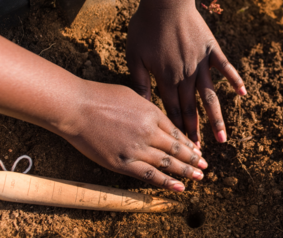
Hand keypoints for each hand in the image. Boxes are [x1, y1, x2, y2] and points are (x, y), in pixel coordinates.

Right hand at [60, 81, 206, 191]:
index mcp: (152, 113)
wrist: (77, 107)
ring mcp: (137, 149)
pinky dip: (166, 182)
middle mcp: (149, 132)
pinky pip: (149, 175)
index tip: (198, 150)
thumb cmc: (100, 97)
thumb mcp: (132, 95)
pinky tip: (179, 187)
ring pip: (167, 163)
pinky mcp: (123, 163)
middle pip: (176, 148)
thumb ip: (148, 108)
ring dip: (185, 171)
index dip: (188, 143)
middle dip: (193, 158)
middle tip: (205, 165)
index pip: (176, 132)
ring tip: (198, 177)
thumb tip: (158, 118)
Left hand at [126, 4, 245, 147]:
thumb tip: (142, 105)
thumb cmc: (145, 26)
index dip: (176, 130)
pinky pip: (225, 68)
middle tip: (199, 152)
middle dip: (194, 132)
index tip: (180, 148)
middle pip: (190, 108)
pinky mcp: (211, 50)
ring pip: (210, 96)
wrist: (165, 1)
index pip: (171, 110)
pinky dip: (235, 80)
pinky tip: (243, 94)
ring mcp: (201, 63)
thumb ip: (139, 82)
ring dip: (216, 119)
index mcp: (166, 78)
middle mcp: (186, 76)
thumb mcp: (134, 55)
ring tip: (223, 138)